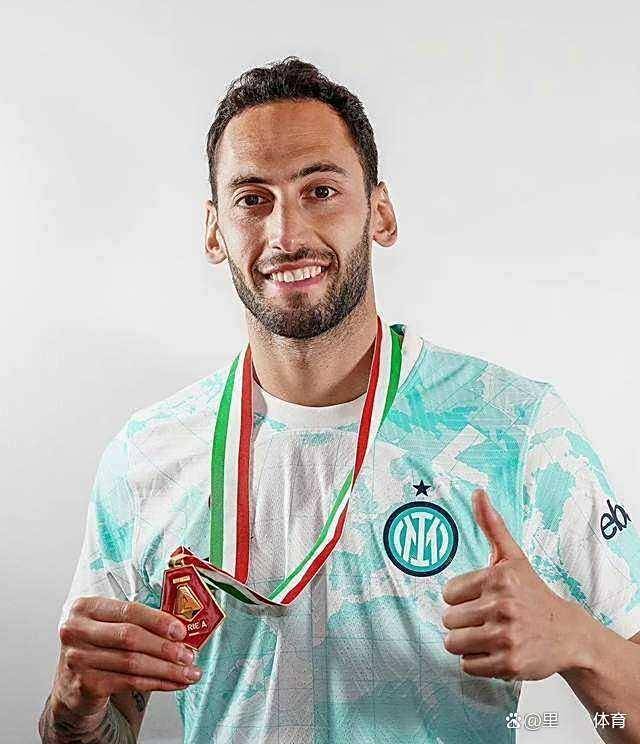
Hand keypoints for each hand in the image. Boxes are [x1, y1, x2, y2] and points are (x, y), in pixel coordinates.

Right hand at [53, 596, 201, 717]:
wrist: (71, 684)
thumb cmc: (98, 647)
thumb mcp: (109, 626)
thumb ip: (137, 622)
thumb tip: (179, 630)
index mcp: (86, 607)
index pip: (129, 610)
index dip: (158, 620)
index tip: (180, 630)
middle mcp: (76, 631)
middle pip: (131, 637)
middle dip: (165, 647)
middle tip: (188, 654)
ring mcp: (77, 659)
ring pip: (132, 663)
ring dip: (166, 669)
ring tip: (187, 672)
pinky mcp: (84, 684)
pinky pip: (129, 683)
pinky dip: (156, 683)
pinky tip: (172, 683)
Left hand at [441, 489, 582, 680]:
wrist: (568, 633)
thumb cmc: (532, 592)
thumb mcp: (513, 557)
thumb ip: (492, 525)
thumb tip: (477, 492)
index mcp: (498, 578)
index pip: (448, 594)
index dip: (461, 599)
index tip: (481, 599)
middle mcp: (502, 606)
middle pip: (449, 620)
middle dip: (463, 622)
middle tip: (486, 620)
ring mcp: (506, 636)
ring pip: (455, 643)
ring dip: (467, 643)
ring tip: (488, 636)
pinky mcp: (509, 663)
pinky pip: (468, 665)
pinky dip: (477, 662)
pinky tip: (496, 652)